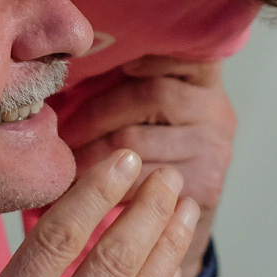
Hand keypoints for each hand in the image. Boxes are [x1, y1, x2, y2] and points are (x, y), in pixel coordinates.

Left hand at [59, 55, 235, 276]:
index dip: (143, 55)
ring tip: (62, 162)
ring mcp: (214, 150)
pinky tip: (81, 189)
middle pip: (149, 96)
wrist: (177, 223)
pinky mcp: (203, 187)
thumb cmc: (152, 152)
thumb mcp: (150, 108)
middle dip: (95, 115)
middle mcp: (217, 110)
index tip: (108, 62)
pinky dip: (105, 186)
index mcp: (204, 78)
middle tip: (60, 133)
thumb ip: (127, 83)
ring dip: (91, 154)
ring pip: (138, 142)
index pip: (175, 54)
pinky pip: (140, 183)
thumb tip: (69, 66)